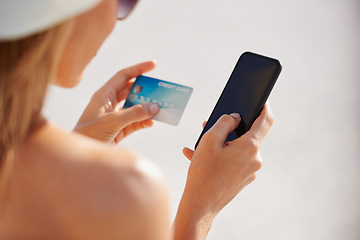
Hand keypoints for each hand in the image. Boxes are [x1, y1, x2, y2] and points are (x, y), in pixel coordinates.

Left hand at [74, 61, 159, 143]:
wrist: (81, 158)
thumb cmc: (90, 134)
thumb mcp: (113, 122)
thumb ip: (135, 113)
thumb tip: (155, 107)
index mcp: (104, 95)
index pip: (123, 76)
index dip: (138, 69)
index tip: (153, 65)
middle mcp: (109, 104)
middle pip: (131, 91)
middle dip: (145, 90)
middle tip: (160, 90)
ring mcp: (114, 117)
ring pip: (134, 108)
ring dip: (146, 108)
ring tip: (161, 107)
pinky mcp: (118, 130)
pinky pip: (134, 123)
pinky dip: (143, 122)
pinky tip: (152, 123)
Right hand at [173, 103, 273, 238]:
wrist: (200, 205)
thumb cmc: (203, 172)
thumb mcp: (209, 140)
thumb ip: (224, 122)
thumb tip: (235, 117)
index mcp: (250, 147)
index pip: (265, 121)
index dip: (264, 107)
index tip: (261, 100)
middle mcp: (255, 159)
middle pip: (247, 136)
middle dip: (230, 129)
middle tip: (211, 126)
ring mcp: (250, 171)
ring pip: (237, 149)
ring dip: (221, 144)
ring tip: (199, 146)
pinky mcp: (243, 179)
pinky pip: (234, 162)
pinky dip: (221, 157)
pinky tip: (201, 159)